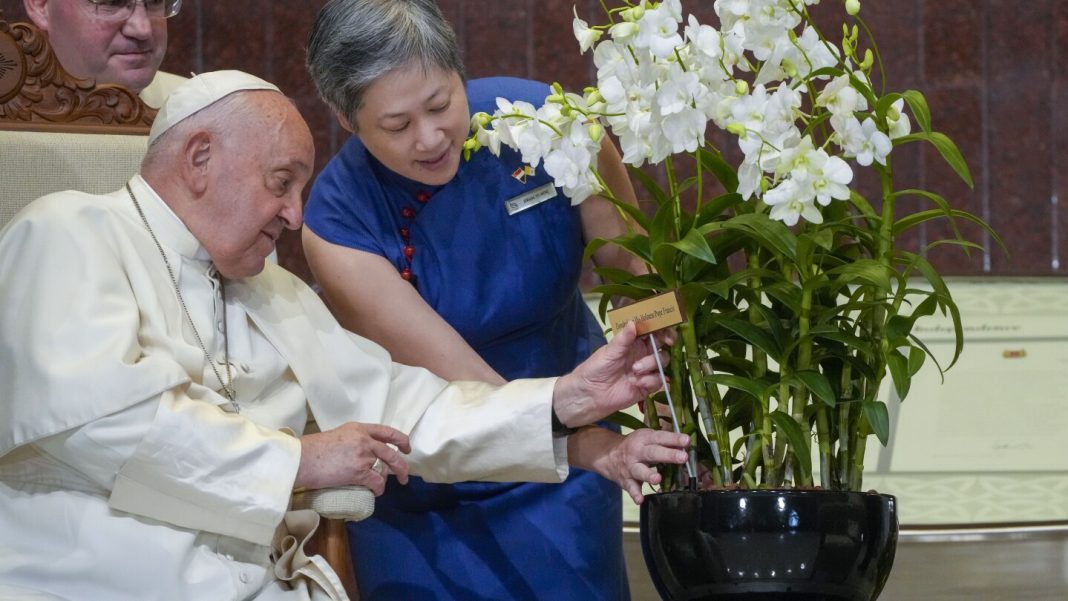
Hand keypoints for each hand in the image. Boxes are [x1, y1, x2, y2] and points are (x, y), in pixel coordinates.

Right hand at [295, 422, 411, 495]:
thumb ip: (353, 440)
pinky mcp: (359, 472)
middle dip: (401, 465)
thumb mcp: (337, 436)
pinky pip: (377, 482)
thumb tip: (362, 453)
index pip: (386, 431)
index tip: (406, 447)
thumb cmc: (313, 449)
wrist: (301, 459)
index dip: (400, 440)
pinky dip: (378, 489)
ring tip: (382, 485)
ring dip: (386, 479)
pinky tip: (376, 492)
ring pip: (385, 468)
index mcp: (359, 428)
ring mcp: (363, 455)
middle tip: (404, 475)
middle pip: (391, 452)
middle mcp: (364, 439)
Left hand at [551, 321, 672, 427]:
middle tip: (666, 343)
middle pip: (662, 345)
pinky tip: (636, 383)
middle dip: (665, 343)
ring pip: (662, 362)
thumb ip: (623, 339)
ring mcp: (646, 370)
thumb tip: (633, 322)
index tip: (665, 332)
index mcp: (633, 341)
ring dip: (652, 364)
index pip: (652, 330)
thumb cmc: (596, 369)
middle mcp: (642, 353)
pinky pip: (658, 380)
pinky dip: (650, 380)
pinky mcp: (647, 386)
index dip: (662, 328)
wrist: (590, 395)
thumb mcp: (609, 352)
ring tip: (635, 370)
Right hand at [576, 427, 689, 503]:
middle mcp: (636, 452)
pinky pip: (631, 488)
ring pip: (640, 471)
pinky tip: (640, 499)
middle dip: (668, 455)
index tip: (687, 441)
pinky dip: (635, 494)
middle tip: (683, 457)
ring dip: (648, 475)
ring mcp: (630, 467)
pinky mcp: (626, 481)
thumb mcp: (647, 438)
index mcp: (644, 438)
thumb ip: (664, 441)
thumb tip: (686, 444)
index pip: (660, 437)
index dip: (674, 439)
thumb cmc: (634, 446)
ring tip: (657, 479)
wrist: (608, 455)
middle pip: (653, 453)